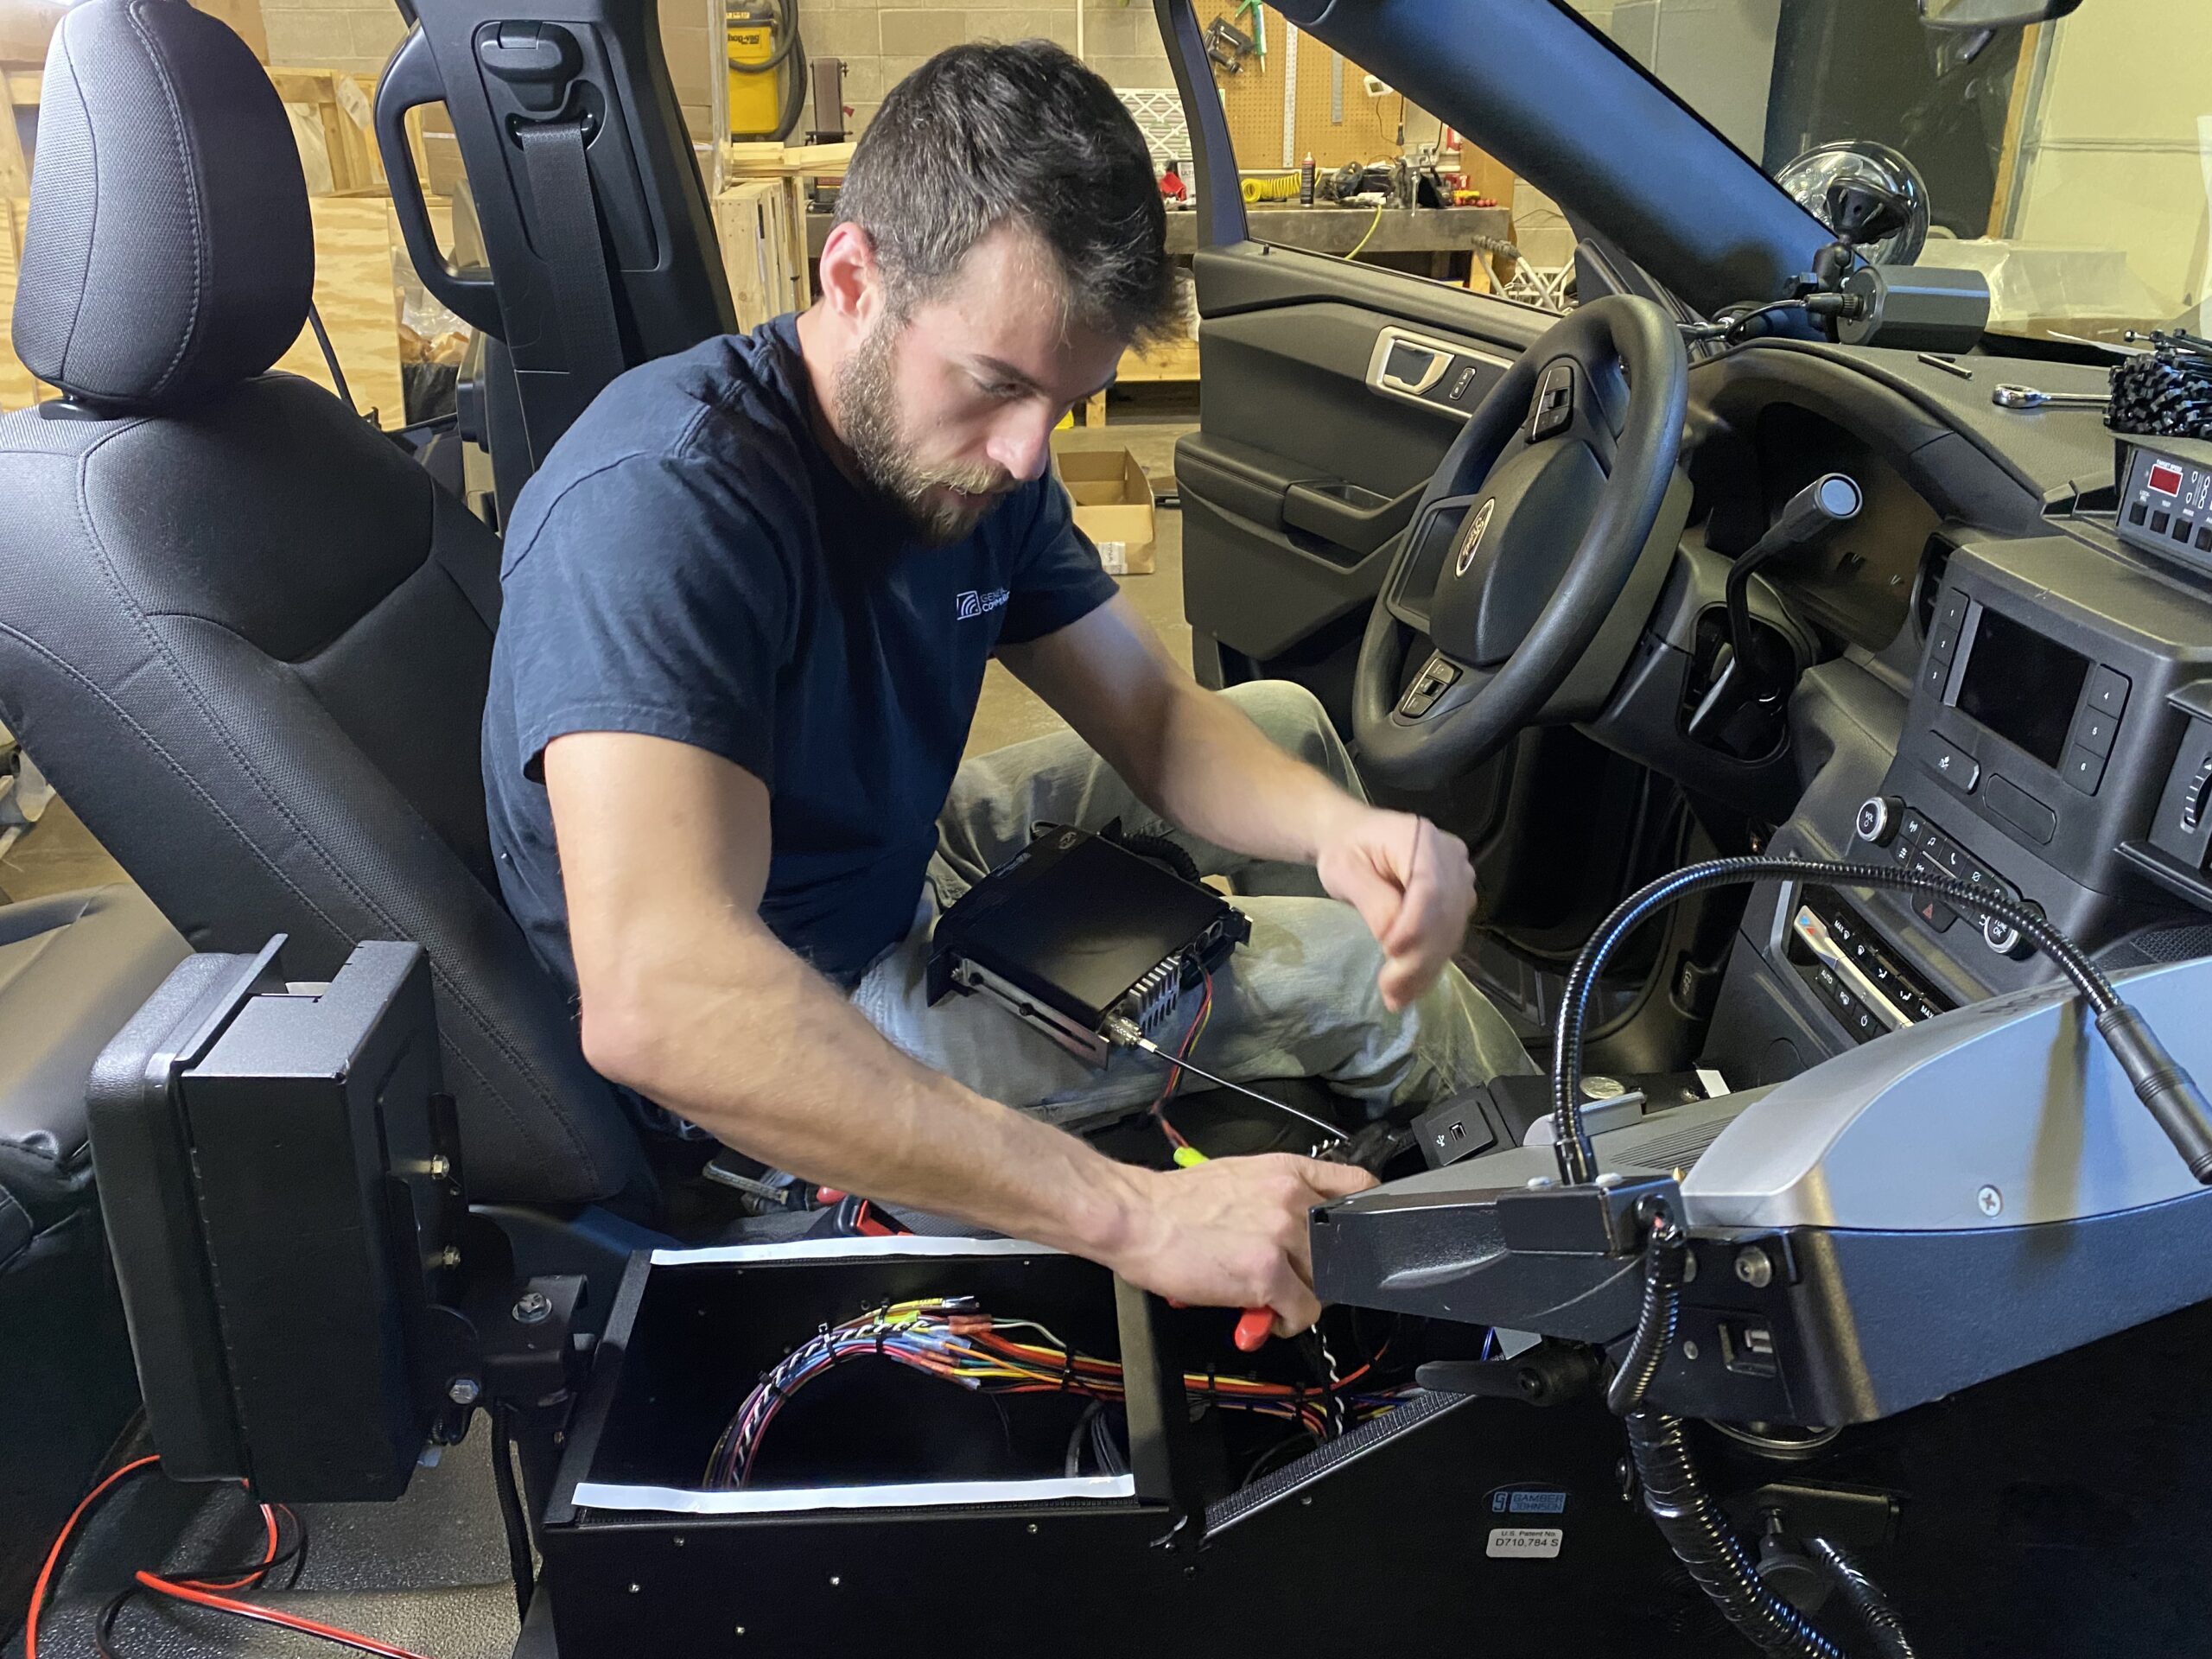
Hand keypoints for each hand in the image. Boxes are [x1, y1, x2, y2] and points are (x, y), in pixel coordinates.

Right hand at [1101, 1155, 1376, 1337]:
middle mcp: (1292, 1199)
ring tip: (1273, 1301)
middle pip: (1337, 1246)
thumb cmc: (1174, 1203)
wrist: (1137, 1217)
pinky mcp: (1269, 1274)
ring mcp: (1283, 1236)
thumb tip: (1291, 1237)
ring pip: (1322, 1282)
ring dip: (1300, 1297)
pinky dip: (1287, 1322)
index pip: (1356, 1185)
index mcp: (1287, 1171)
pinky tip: (1267, 1318)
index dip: (1360, 1217)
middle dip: (1315, 1269)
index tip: (1354, 1235)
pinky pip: (1302, 1312)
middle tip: (1290, 1281)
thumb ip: (1274, 1200)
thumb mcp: (1239, 1178)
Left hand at [1315, 806, 1476, 1010]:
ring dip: (1426, 969)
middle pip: (1445, 914)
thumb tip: (1391, 937)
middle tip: (1391, 992)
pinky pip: (1450, 936)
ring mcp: (1459, 880)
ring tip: (1397, 997)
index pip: (1430, 887)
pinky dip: (1430, 966)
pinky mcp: (1458, 901)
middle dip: (1420, 958)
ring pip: (1451, 931)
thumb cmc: (1345, 851)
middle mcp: (1450, 858)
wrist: (1355, 839)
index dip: (1416, 924)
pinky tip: (1411, 989)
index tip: (1390, 952)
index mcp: (1420, 839)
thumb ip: (1372, 900)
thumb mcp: (1345, 871)